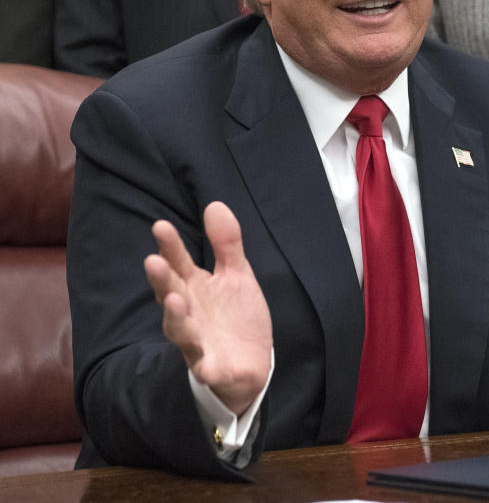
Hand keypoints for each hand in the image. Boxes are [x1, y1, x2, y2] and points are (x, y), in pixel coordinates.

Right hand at [144, 202, 272, 415]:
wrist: (250, 364)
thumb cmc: (235, 317)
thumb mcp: (236, 275)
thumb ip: (226, 244)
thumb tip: (214, 204)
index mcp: (194, 288)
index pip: (178, 264)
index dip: (170, 247)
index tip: (161, 226)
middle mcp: (189, 313)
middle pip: (171, 294)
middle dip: (162, 280)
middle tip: (154, 262)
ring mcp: (197, 341)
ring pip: (180, 330)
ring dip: (175, 317)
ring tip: (173, 301)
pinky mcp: (211, 367)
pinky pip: (204, 367)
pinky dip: (204, 365)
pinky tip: (204, 363)